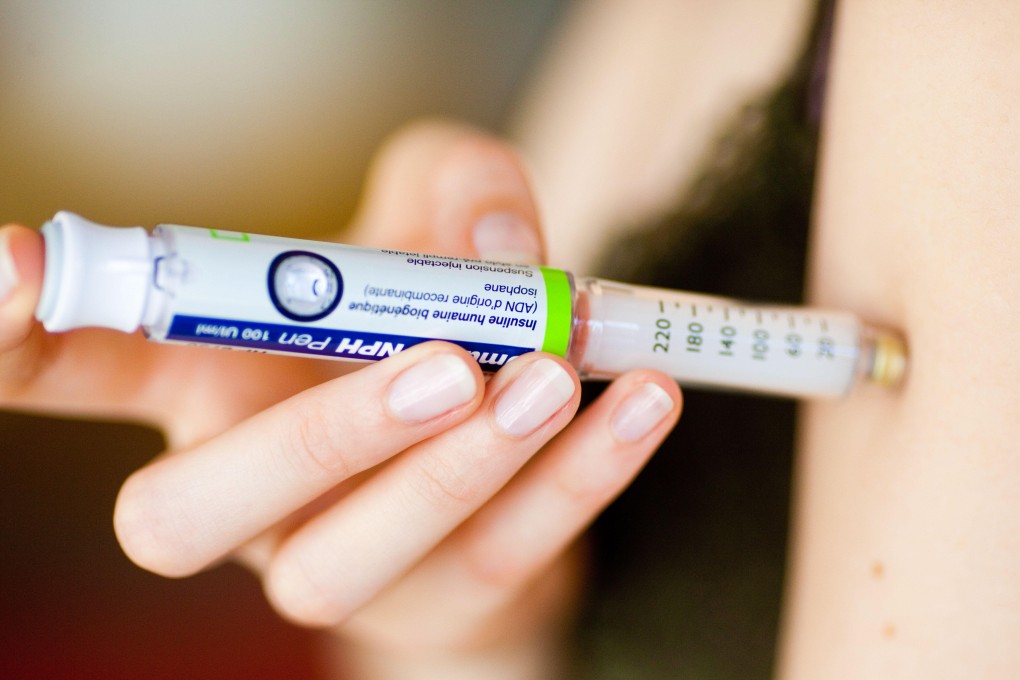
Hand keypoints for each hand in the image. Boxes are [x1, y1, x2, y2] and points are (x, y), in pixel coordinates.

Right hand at [1, 122, 681, 676]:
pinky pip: (499, 558)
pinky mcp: (445, 599)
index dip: (18, 332)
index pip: (69, 369)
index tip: (10, 269)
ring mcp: (333, 564)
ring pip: (342, 565)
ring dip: (454, 475)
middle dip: (309, 441)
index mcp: (207, 382)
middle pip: (184, 515)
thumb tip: (500, 252)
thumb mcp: (449, 211)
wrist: (515, 427)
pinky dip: (577, 479)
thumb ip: (461, 190)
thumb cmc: (442, 312)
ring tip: (545, 379)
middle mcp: (246, 493)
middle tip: (436, 368)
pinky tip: (637, 403)